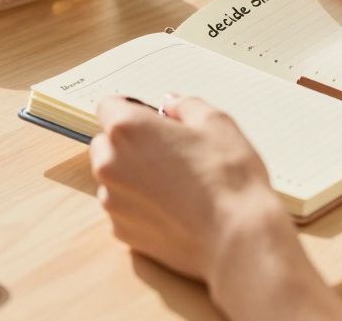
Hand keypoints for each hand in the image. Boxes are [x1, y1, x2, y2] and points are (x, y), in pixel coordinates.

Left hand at [89, 94, 285, 279]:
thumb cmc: (228, 177)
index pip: (108, 106)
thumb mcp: (216, 123)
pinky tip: (172, 208)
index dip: (131, 110)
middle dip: (127, 143)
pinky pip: (122, 208)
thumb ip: (185, 105)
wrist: (237, 237)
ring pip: (112, 178)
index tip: (151, 121)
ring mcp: (113, 201)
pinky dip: (138, 205)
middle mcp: (110, 163)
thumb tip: (171, 104)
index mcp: (128, 129)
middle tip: (166, 152)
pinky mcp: (121, 231)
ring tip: (173, 184)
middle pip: (105, 143)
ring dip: (131, 175)